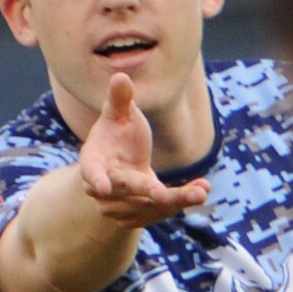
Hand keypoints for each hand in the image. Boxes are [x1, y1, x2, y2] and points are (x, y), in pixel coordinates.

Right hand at [78, 74, 209, 226]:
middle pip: (125, 191)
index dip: (96, 178)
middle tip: (162, 193)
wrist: (122, 160)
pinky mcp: (138, 215)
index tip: (102, 188)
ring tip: (201, 191)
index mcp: (94, 160)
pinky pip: (160, 212)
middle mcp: (103, 188)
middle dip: (145, 192)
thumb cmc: (118, 132)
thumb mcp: (119, 113)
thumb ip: (119, 99)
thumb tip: (120, 76)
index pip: (91, 170)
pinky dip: (181, 202)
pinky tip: (201, 189)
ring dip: (175, 201)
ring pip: (147, 207)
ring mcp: (119, 205)